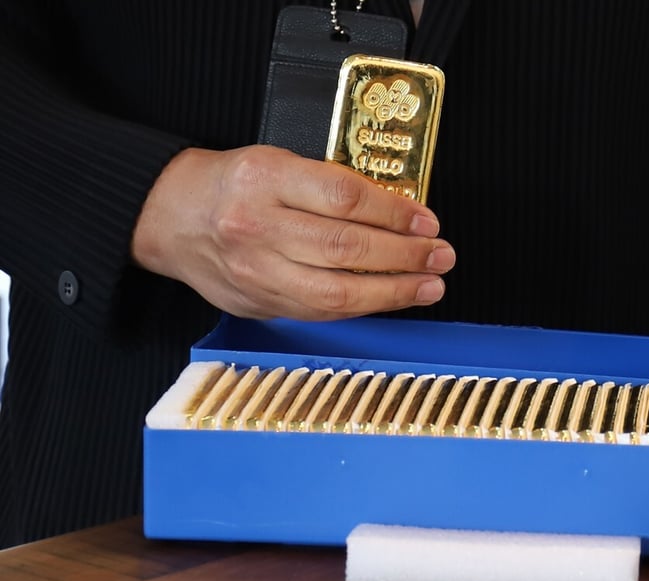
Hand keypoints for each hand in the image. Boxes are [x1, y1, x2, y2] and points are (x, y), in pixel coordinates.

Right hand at [132, 145, 454, 320]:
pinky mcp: (259, 304)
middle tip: (441, 255)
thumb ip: (330, 184)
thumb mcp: (277, 162)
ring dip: (394, 292)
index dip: (395, 212)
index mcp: (264, 179)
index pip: (344, 198)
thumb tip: (399, 211)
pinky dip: (363, 307)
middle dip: (405, 256)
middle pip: (346, 249)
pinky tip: (391, 298)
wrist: (170, 218)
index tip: (428, 220)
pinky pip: (321, 312)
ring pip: (337, 292)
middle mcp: (256, 227)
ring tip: (429, 285)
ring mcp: (256, 272)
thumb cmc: (233, 184)